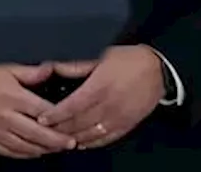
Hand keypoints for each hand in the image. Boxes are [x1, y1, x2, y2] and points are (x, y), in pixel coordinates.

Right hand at [0, 63, 80, 158]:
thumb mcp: (7, 69)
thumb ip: (31, 72)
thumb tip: (50, 69)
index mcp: (12, 96)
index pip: (42, 111)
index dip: (59, 118)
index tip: (72, 121)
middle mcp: (5, 116)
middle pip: (37, 133)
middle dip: (57, 140)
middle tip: (71, 142)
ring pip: (26, 146)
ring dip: (44, 149)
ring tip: (57, 148)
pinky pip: (12, 153)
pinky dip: (27, 155)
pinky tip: (36, 152)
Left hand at [36, 45, 165, 149]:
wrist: (158, 70)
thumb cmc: (127, 60)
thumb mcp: (100, 56)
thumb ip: (76, 66)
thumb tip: (54, 67)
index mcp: (100, 86)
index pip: (72, 106)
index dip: (55, 114)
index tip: (42, 118)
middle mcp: (109, 105)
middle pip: (79, 123)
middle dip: (59, 128)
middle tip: (44, 131)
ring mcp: (119, 118)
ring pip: (90, 134)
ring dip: (73, 138)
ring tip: (58, 138)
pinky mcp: (127, 126)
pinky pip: (106, 139)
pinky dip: (91, 143)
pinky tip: (80, 143)